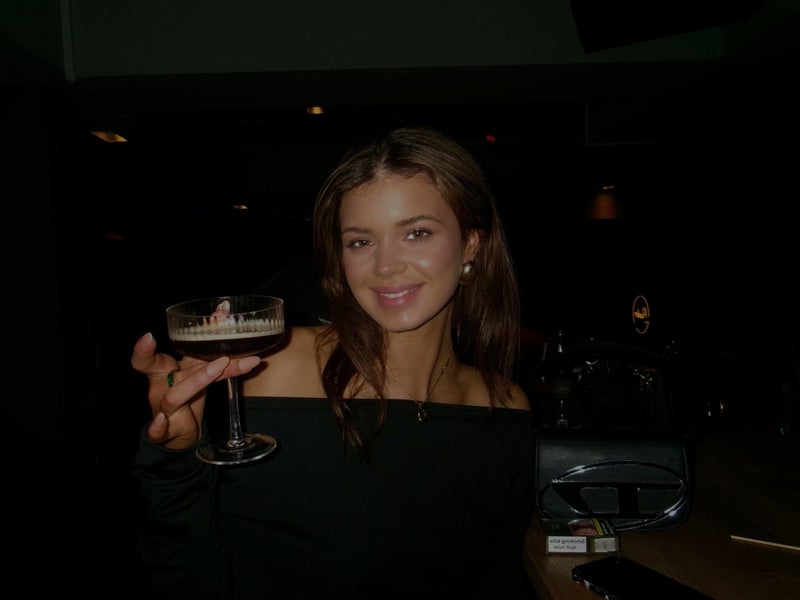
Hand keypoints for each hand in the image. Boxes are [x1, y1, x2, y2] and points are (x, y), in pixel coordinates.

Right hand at [131, 332, 261, 449]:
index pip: (151, 357)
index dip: (145, 349)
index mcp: (165, 370)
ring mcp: (162, 408)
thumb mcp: (201, 370)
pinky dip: (157, 428)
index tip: (148, 336)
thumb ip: (212, 349)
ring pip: (173, 396)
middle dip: (182, 355)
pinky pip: (158, 430)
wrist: (182, 432)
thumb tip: (222, 311)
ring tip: (220, 366)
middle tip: (219, 356)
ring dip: (197, 381)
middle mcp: (160, 386)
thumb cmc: (188, 393)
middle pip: (163, 371)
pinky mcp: (166, 430)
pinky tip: (160, 423)